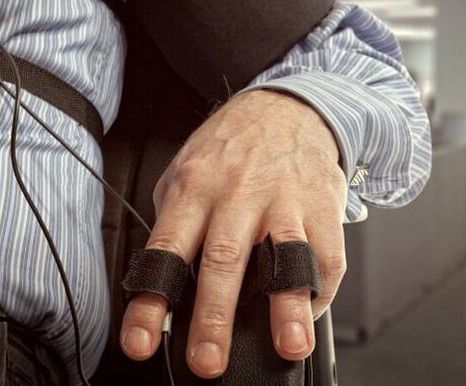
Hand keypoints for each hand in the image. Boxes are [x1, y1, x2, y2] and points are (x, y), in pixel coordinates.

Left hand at [120, 89, 347, 377]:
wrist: (286, 106)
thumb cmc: (231, 148)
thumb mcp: (185, 173)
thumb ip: (175, 225)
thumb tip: (162, 289)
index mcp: (195, 190)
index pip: (166, 251)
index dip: (150, 300)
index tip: (140, 342)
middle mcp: (238, 195)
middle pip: (224, 259)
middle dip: (214, 316)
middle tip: (208, 359)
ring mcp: (283, 200)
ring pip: (284, 255)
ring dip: (286, 305)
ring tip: (289, 344)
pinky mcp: (321, 205)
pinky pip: (326, 253)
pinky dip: (320, 291)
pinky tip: (309, 315)